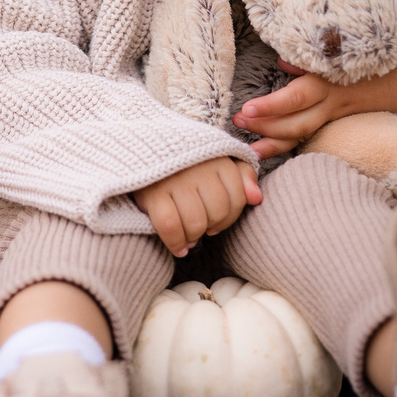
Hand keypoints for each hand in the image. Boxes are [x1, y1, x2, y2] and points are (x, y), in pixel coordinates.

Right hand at [133, 156, 260, 255]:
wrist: (140, 149)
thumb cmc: (185, 162)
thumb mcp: (217, 161)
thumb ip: (242, 176)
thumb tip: (256, 198)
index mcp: (217, 158)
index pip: (237, 199)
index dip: (228, 219)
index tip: (214, 223)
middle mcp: (198, 167)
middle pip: (217, 213)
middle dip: (210, 227)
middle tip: (198, 227)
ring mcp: (175, 179)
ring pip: (196, 222)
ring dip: (192, 236)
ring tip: (187, 236)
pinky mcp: (153, 192)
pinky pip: (171, 226)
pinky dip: (175, 242)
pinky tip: (178, 247)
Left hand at [235, 48, 396, 157]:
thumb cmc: (396, 58)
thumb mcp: (357, 53)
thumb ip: (316, 61)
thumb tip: (282, 64)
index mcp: (338, 81)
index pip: (300, 96)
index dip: (274, 107)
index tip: (247, 111)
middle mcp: (341, 100)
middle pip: (299, 121)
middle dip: (267, 128)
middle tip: (237, 130)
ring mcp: (349, 114)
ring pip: (310, 132)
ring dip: (279, 143)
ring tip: (253, 153)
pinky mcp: (357, 122)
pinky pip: (325, 135)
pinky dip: (303, 144)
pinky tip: (285, 151)